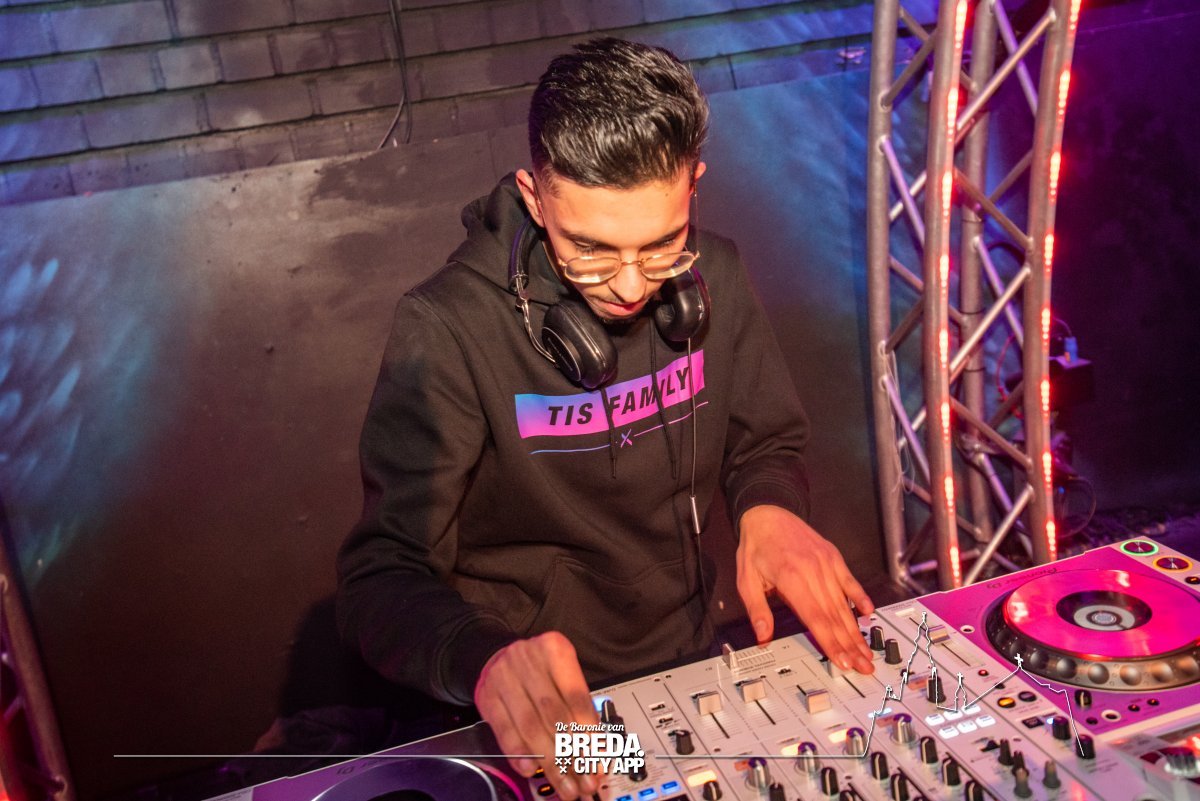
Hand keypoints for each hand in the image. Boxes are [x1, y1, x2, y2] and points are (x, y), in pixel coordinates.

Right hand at [474, 631, 600, 799]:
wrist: (495, 654)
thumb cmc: (536, 667)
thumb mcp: (560, 670)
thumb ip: (576, 702)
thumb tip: (595, 747)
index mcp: (554, 650)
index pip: (576, 697)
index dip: (590, 733)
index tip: (599, 759)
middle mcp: (528, 661)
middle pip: (554, 716)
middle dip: (573, 755)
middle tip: (586, 780)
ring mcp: (504, 679)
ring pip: (531, 727)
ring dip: (551, 762)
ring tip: (566, 784)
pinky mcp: (487, 698)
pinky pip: (505, 731)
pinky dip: (520, 754)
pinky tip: (531, 770)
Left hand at [736, 505, 875, 673]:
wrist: (767, 513)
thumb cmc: (757, 546)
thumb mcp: (746, 579)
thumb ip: (757, 610)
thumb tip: (762, 636)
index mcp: (792, 578)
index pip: (816, 618)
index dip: (831, 642)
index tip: (843, 661)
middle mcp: (813, 572)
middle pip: (835, 616)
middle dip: (851, 645)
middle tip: (864, 666)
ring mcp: (826, 564)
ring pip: (844, 603)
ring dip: (856, 630)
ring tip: (866, 650)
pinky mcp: (833, 558)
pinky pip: (850, 581)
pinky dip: (860, 598)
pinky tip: (868, 613)